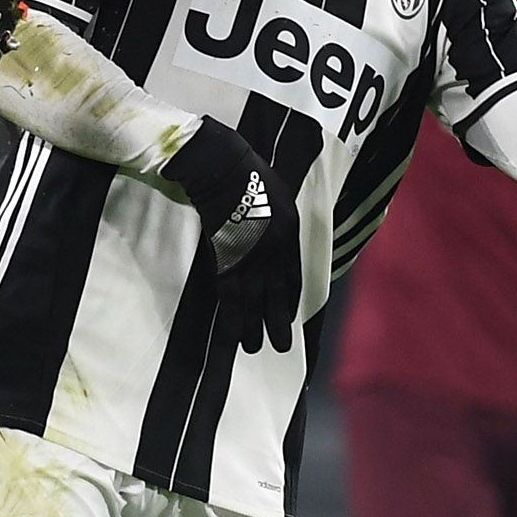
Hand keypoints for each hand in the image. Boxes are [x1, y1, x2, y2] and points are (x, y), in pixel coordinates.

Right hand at [161, 119, 301, 353]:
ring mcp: (251, 258)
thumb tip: (274, 229)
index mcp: (290, 235)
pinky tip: (233, 333)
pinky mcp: (227, 260)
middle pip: (277, 295)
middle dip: (278, 323)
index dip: (290, 299)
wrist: (224, 169)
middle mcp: (275, 252)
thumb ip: (279, 217)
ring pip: (254, 302)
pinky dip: (232, 317)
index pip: (293, 276)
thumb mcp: (279, 194)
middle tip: (279, 347)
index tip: (289, 316)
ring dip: (254, 327)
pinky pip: (230, 296)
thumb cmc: (251, 174)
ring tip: (254, 348)